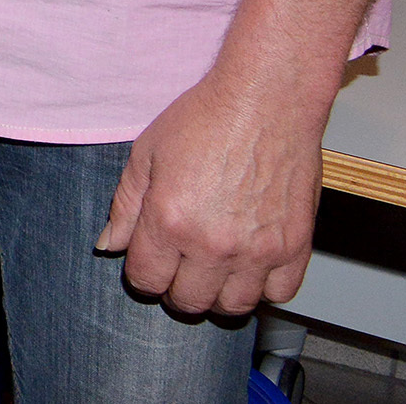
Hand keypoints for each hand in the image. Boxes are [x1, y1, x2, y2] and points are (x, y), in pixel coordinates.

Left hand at [93, 61, 331, 316]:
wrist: (266, 99)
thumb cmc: (206, 118)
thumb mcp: (147, 154)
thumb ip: (125, 206)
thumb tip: (109, 246)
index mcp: (169, 221)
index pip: (146, 280)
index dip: (143, 274)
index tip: (150, 261)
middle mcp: (214, 244)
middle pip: (188, 301)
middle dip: (176, 288)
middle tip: (180, 266)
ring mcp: (258, 250)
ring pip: (234, 306)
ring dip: (218, 294)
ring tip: (215, 269)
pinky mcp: (296, 246)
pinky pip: (280, 294)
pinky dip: (264, 288)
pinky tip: (252, 266)